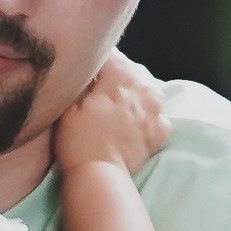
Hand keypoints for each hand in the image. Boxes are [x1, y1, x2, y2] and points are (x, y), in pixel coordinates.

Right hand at [54, 51, 169, 175]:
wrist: (99, 173)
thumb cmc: (77, 139)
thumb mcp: (70, 105)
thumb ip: (83, 82)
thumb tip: (88, 69)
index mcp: (117, 81)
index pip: (111, 56)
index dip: (98, 58)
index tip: (88, 63)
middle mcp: (139, 92)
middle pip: (132, 71)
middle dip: (118, 72)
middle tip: (102, 82)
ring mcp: (153, 113)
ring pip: (151, 90)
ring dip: (139, 90)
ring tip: (126, 98)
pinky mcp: (158, 133)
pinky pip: (160, 117)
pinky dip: (152, 116)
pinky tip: (141, 120)